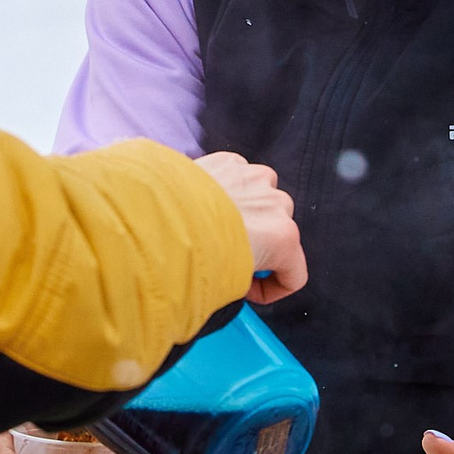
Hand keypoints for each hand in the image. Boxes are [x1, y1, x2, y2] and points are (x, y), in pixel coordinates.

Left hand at [196, 152, 304, 303]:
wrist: (157, 219)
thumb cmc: (192, 255)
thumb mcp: (225, 288)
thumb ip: (240, 285)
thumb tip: (228, 285)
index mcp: (283, 238)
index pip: (295, 274)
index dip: (270, 289)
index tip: (249, 292)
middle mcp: (276, 204)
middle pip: (279, 230)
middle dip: (258, 245)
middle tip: (227, 256)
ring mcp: (254, 178)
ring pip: (261, 197)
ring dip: (246, 211)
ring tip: (214, 225)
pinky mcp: (229, 161)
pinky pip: (238, 177)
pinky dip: (226, 189)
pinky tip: (203, 203)